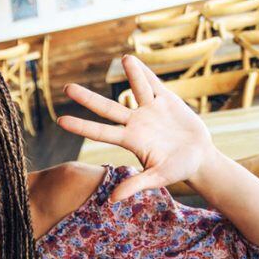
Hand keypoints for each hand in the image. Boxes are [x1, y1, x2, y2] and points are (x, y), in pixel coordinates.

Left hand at [57, 55, 219, 202]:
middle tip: (66, 88)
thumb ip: (135, 185)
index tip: (60, 120)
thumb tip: (112, 199)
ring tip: (123, 59)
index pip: (100, 132)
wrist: (198, 159)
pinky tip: (131, 61)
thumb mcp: (157, 178)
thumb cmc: (177, 170)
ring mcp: (150, 110)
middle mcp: (136, 122)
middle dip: (87, 98)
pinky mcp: (167, 101)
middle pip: (107, 108)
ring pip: (136, 88)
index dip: (81, 126)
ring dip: (131, 74)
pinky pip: (154, 84)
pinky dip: (144, 73)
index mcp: (130, 140)